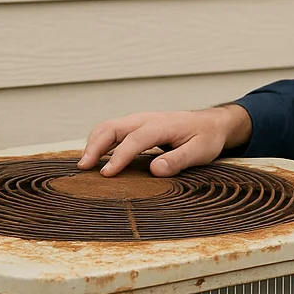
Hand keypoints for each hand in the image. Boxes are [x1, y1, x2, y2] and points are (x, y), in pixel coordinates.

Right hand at [78, 105, 252, 176]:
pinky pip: (113, 130)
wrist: (211, 123)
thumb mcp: (199, 151)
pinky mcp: (136, 126)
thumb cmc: (206, 138)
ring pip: (108, 127)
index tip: (106, 174)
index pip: (134, 140)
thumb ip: (178, 160)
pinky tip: (95, 157)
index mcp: (161, 125)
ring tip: (84, 164)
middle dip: (94, 146)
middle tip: (83, 167)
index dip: (118, 157)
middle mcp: (146, 119)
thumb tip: (155, 170)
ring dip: (93, 143)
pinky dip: (99, 141)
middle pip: (112, 127)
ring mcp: (139, 121)